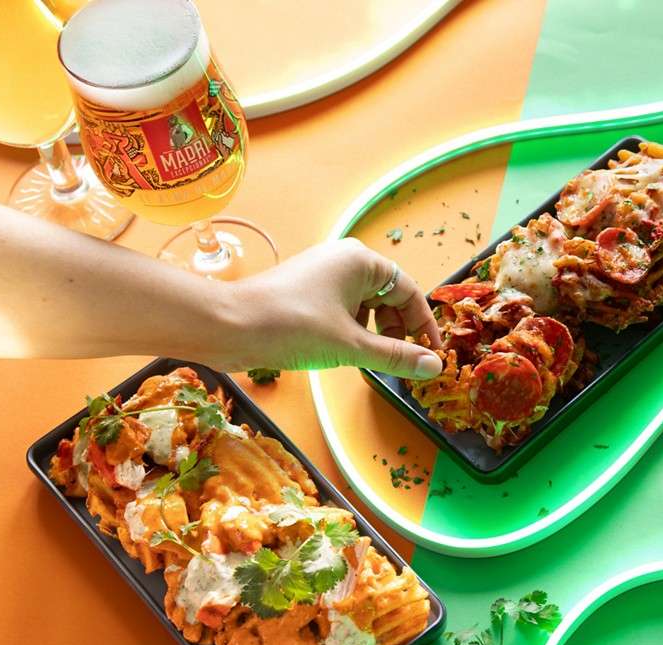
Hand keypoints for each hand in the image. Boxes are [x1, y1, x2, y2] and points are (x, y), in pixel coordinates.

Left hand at [219, 238, 442, 377]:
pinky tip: (345, 352)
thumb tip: (433, 366)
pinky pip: (344, 309)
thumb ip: (396, 356)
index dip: (424, 325)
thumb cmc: (290, 326)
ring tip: (369, 359)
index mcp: (361, 261)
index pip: (409, 291)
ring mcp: (323, 274)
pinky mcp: (306, 291)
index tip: (432, 354)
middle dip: (398, 330)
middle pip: (389, 297)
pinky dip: (352, 331)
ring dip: (374, 333)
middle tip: (400, 361)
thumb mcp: (351, 346)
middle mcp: (344, 260)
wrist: (229, 326)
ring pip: (366, 305)